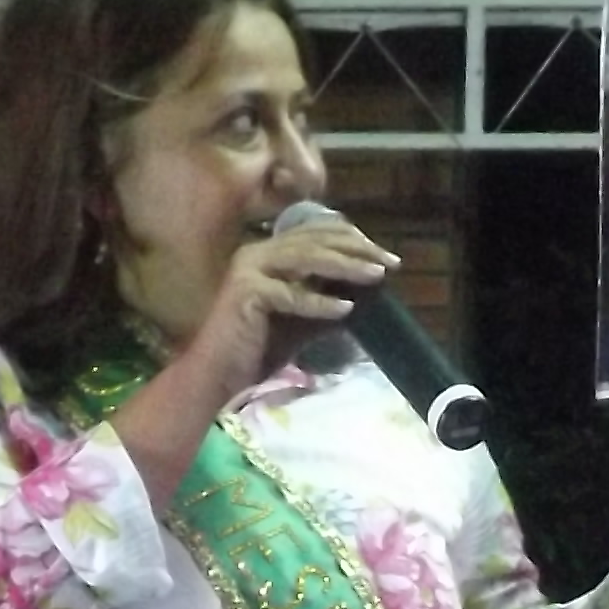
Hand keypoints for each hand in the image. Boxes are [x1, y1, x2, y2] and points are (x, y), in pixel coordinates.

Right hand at [163, 214, 397, 405]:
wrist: (217, 376)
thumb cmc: (256, 350)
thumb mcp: (303, 323)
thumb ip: (328, 303)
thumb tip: (368, 293)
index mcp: (269, 254)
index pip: (316, 233)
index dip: (353, 239)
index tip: (384, 257)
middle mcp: (258, 253)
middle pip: (314, 240)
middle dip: (357, 249)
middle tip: (390, 263)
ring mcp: (249, 269)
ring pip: (305, 258)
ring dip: (345, 266)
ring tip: (376, 276)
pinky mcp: (245, 292)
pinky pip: (290, 294)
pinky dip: (318, 302)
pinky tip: (345, 310)